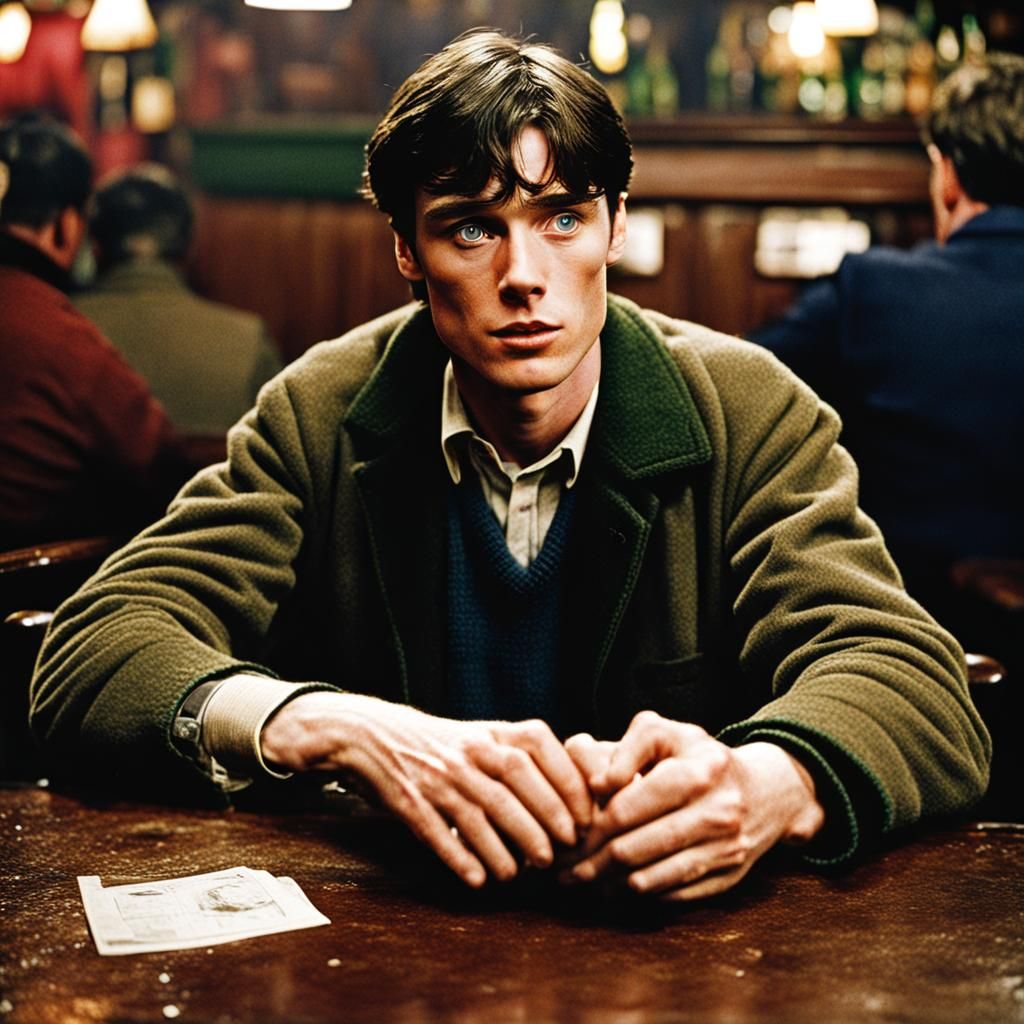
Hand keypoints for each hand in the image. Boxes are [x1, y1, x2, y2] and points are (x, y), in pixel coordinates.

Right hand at [260, 692, 591, 887]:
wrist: (374, 737)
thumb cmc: (444, 746)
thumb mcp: (483, 737)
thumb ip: (523, 758)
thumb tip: (578, 797)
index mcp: (491, 732)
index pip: (538, 747)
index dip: (566, 782)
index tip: (584, 817)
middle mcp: (468, 749)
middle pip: (514, 781)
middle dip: (543, 820)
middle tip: (560, 853)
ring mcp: (438, 775)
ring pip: (481, 812)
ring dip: (506, 848)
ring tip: (520, 873)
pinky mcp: (410, 801)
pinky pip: (439, 834)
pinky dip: (461, 859)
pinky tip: (479, 880)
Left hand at [562, 711, 823, 900]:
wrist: (766, 789)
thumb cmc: (699, 756)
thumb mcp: (666, 733)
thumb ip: (628, 748)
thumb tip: (598, 784)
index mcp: (696, 772)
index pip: (627, 808)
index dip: (590, 827)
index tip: (566, 837)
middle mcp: (716, 813)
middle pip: (634, 849)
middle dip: (592, 863)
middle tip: (565, 871)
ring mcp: (727, 849)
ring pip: (653, 878)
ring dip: (611, 884)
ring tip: (584, 881)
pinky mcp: (731, 876)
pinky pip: (676, 894)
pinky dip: (644, 893)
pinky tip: (619, 888)